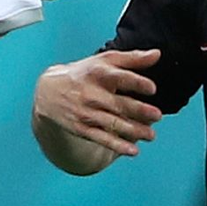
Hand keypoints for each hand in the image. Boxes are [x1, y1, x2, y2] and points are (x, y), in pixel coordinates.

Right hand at [33, 48, 162, 158]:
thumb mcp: (104, 62)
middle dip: (139, 111)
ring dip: (133, 131)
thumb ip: (132, 58)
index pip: (119, 78)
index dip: (136, 83)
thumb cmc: (84, 74)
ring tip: (150, 135)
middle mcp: (91, 94)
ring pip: (113, 123)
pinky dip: (117, 145)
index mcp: (98, 74)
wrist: (49, 92)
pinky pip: (101, 138)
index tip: (152, 89)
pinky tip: (132, 151)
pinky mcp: (82, 128)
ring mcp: (86, 112)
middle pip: (118, 104)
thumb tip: (157, 54)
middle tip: (157, 115)